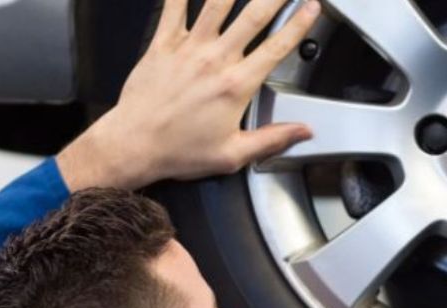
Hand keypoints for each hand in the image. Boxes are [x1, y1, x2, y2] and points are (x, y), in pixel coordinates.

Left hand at [58, 0, 322, 190]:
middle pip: (253, 16)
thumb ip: (273, 139)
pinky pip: (173, 8)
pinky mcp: (163, 44)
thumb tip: (304, 131)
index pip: (277, 47)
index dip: (299, 24)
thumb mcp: (233, 154)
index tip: (312, 7)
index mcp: (236, 85)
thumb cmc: (179, 151)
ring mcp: (188, 48)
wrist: (134, 145)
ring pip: (216, 4)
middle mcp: (215, 60)